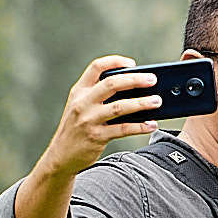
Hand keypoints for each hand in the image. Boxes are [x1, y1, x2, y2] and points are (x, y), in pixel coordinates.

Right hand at [38, 56, 159, 178]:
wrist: (61, 156)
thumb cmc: (76, 129)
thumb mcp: (80, 107)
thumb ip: (99, 96)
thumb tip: (133, 91)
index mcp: (79, 91)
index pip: (96, 68)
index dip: (115, 61)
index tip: (132, 63)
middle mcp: (83, 103)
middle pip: (112, 84)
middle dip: (135, 80)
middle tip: (153, 80)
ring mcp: (89, 120)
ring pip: (120, 107)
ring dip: (142, 103)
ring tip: (157, 101)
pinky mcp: (97, 137)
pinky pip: (123, 129)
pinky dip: (140, 126)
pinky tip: (151, 124)